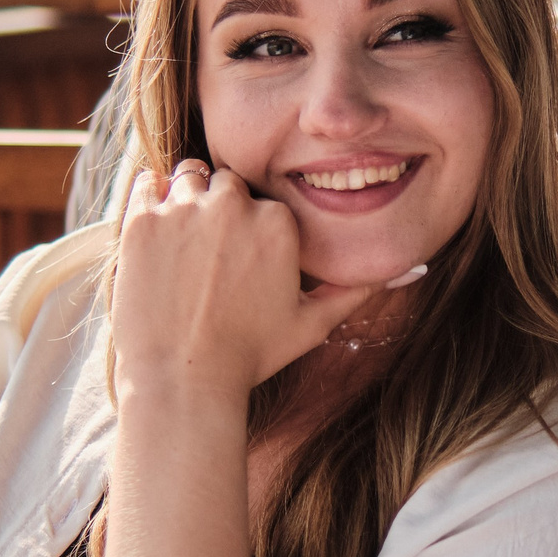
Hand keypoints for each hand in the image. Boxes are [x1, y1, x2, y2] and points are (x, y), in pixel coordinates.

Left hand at [113, 161, 376, 395]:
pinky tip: (156, 237)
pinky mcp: (141, 219)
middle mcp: (234, 205)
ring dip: (185, 199)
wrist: (183, 381)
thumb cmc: (250, 356)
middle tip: (206, 255)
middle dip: (219, 208)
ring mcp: (184, 209)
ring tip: (181, 246)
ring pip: (188, 175)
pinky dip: (149, 199)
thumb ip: (358, 288)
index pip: (262, 199)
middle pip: (226, 182)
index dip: (248, 227)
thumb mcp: (312, 323)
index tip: (235, 261)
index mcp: (279, 221)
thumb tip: (415, 268)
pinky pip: (146, 182)